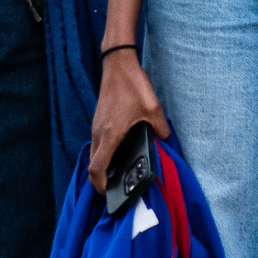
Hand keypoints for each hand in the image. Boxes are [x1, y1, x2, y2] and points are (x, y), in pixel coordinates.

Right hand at [88, 50, 169, 195]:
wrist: (117, 63)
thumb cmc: (133, 85)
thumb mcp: (153, 108)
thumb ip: (161, 129)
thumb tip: (164, 141)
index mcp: (110, 134)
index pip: (97, 168)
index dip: (100, 185)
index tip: (109, 194)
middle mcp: (99, 132)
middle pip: (93, 164)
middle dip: (101, 180)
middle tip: (116, 188)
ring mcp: (96, 126)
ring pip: (94, 153)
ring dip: (102, 166)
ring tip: (119, 173)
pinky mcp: (98, 120)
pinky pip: (98, 143)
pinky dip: (104, 153)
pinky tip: (120, 152)